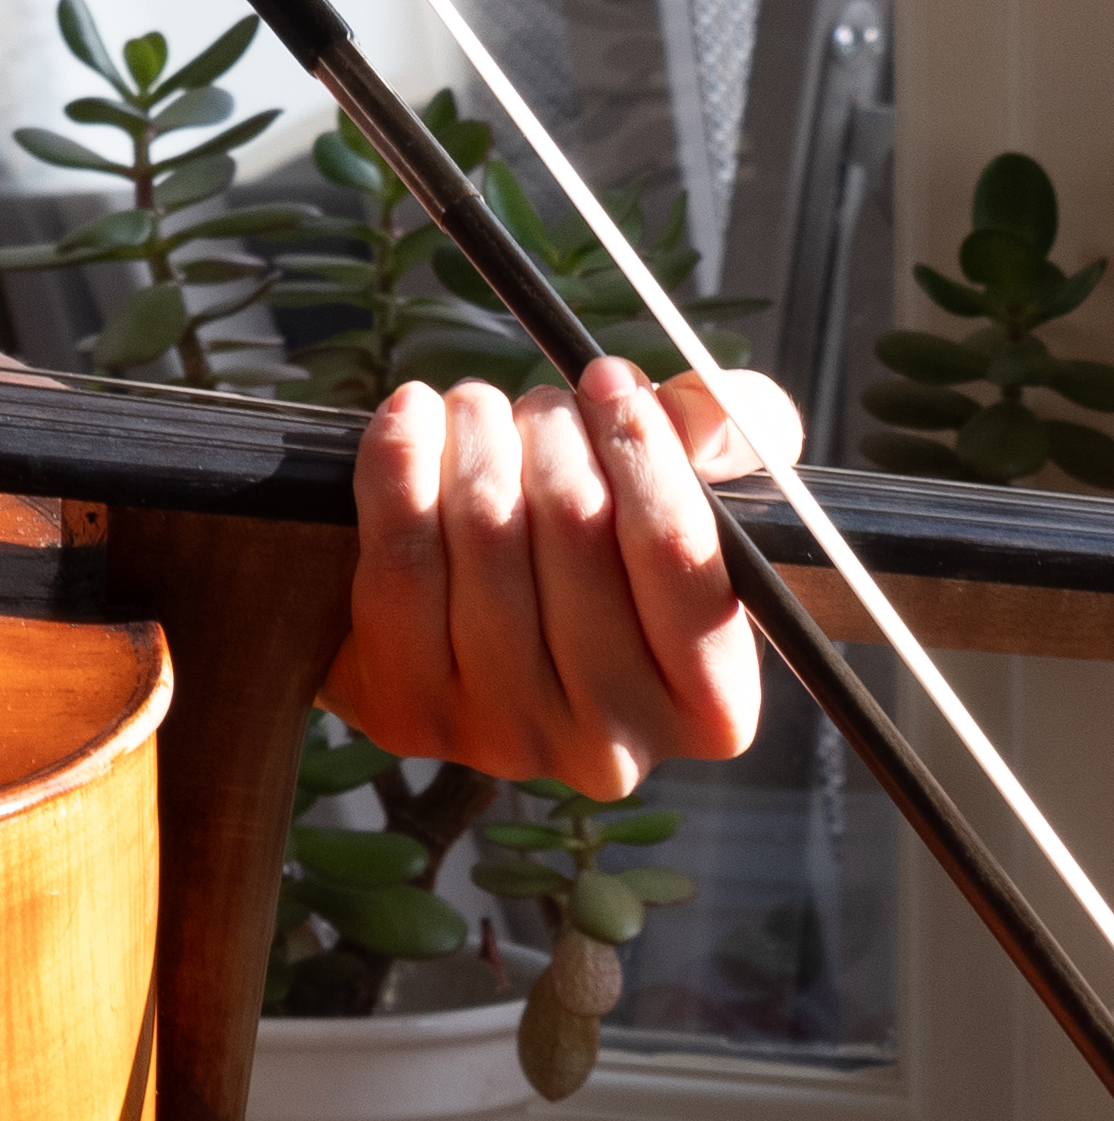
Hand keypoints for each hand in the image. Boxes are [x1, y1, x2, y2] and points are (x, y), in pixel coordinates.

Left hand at [329, 360, 803, 795]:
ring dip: (477, 439)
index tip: (610, 377)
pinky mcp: (409, 712)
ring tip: (478, 406)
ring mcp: (506, 736)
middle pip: (575, 530)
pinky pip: (399, 560)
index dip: (640, 446)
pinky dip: (398, 465)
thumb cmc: (594, 561)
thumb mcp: (681, 505)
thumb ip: (722, 445)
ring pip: (485, 536)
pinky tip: (412, 416)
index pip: (679, 553)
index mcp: (710, 707)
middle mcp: (614, 743)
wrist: (458, 627)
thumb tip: (712, 403)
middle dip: (552, 434)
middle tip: (540, 401)